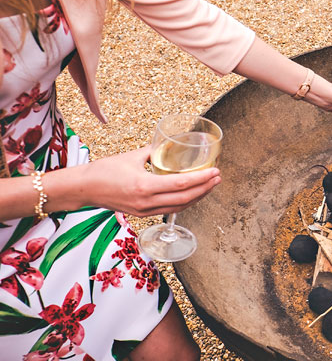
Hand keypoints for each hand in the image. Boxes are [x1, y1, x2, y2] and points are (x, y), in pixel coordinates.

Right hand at [75, 146, 220, 215]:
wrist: (84, 189)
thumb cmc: (104, 170)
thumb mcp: (132, 156)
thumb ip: (154, 152)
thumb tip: (171, 146)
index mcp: (144, 186)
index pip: (181, 184)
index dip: (202, 179)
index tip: (215, 171)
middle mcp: (146, 202)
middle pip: (185, 199)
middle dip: (205, 189)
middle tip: (218, 178)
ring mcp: (144, 211)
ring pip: (179, 207)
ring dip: (197, 197)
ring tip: (210, 186)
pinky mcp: (142, 214)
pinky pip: (169, 210)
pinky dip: (184, 203)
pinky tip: (192, 195)